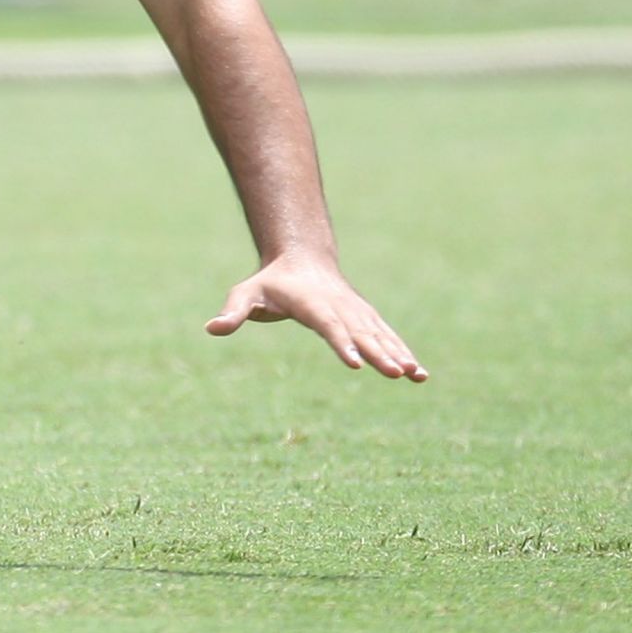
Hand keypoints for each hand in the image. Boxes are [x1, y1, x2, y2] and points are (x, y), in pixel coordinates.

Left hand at [207, 257, 426, 381]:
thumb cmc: (271, 281)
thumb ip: (234, 311)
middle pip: (362, 333)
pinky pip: (387, 337)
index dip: (343, 344)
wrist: (302, 257)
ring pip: (381, 335)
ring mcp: (357, 312)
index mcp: (313, 303)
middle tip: (397, 374)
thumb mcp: (247, 293)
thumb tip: (212, 328)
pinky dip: (403, 352)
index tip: (357, 365)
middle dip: (381, 354)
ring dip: (399, 355)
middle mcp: (341, 307)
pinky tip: (419, 374)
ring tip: (417, 376)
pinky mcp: (366, 318)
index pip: (329, 326)